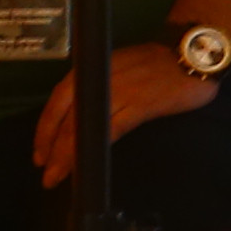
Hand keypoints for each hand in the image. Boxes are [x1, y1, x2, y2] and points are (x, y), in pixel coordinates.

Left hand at [33, 40, 219, 186]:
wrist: (191, 55)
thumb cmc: (156, 63)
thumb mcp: (117, 68)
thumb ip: (98, 87)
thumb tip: (77, 118)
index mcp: (92, 68)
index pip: (58, 100)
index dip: (45, 128)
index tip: (39, 152)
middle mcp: (100, 78)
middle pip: (67, 116)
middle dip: (52, 147)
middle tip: (44, 172)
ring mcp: (119, 90)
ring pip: (85, 125)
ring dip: (68, 153)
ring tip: (57, 175)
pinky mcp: (141, 103)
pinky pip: (112, 128)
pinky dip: (97, 145)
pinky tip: (88, 161)